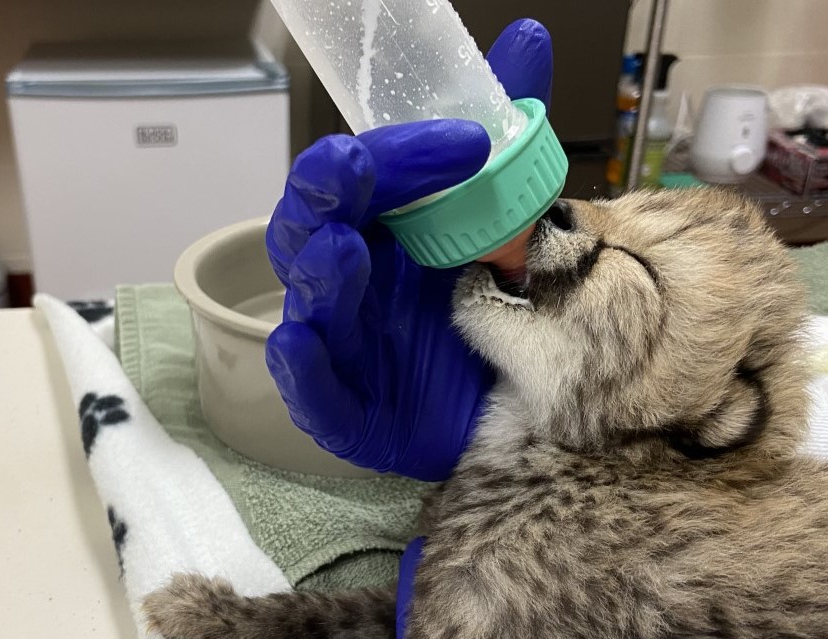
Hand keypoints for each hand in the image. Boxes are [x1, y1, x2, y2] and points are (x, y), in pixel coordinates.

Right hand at [264, 19, 552, 480]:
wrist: (510, 406)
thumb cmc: (485, 308)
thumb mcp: (507, 220)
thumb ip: (510, 136)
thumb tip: (528, 36)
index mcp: (373, 229)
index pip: (356, 175)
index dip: (398, 151)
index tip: (466, 139)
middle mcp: (344, 281)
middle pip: (307, 227)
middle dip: (328, 194)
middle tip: (357, 165)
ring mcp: (338, 346)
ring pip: (307, 304)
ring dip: (319, 275)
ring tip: (343, 249)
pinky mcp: (344, 412)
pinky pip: (311, 391)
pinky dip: (301, 369)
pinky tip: (299, 345)